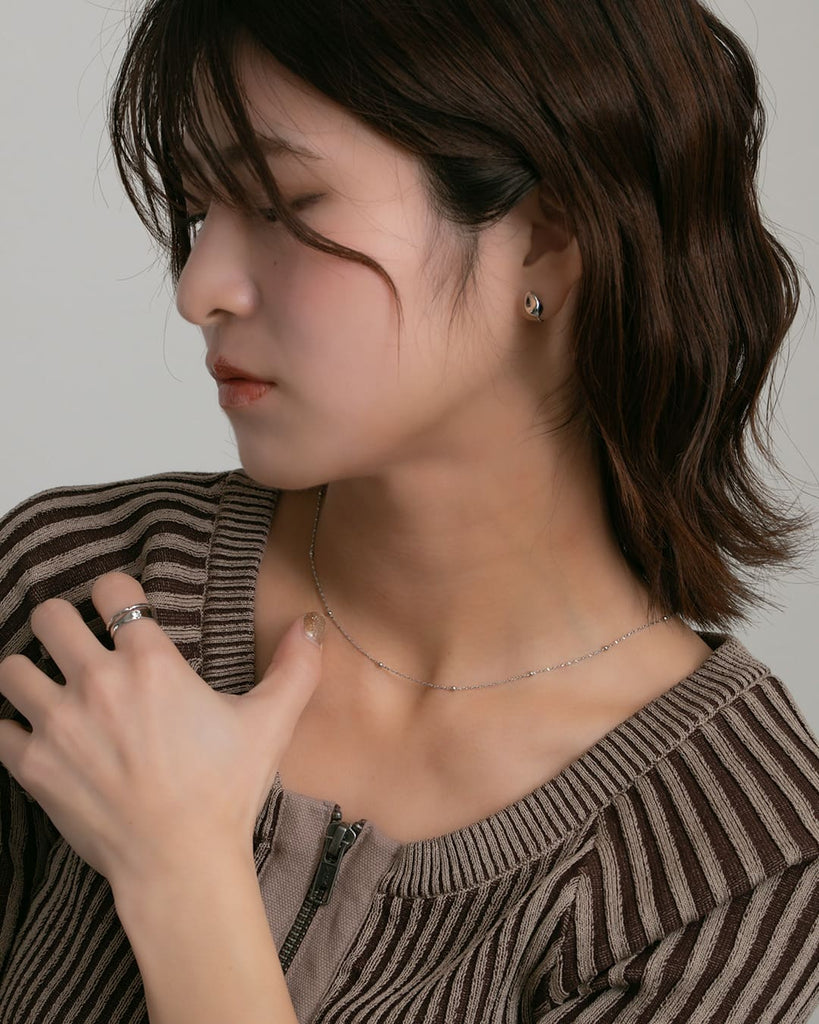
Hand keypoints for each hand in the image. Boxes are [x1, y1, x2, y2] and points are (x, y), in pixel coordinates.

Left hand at [0, 572, 323, 890]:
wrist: (181, 863)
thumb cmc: (225, 790)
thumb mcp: (270, 723)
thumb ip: (295, 667)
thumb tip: (310, 624)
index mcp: (150, 662)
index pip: (110, 589)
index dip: (115, 591)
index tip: (121, 607)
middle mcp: (97, 682)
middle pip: (48, 616)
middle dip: (61, 621)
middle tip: (77, 640)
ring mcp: (58, 724)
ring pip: (12, 667)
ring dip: (30, 670)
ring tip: (50, 685)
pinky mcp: (33, 766)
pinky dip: (13, 727)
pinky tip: (36, 734)